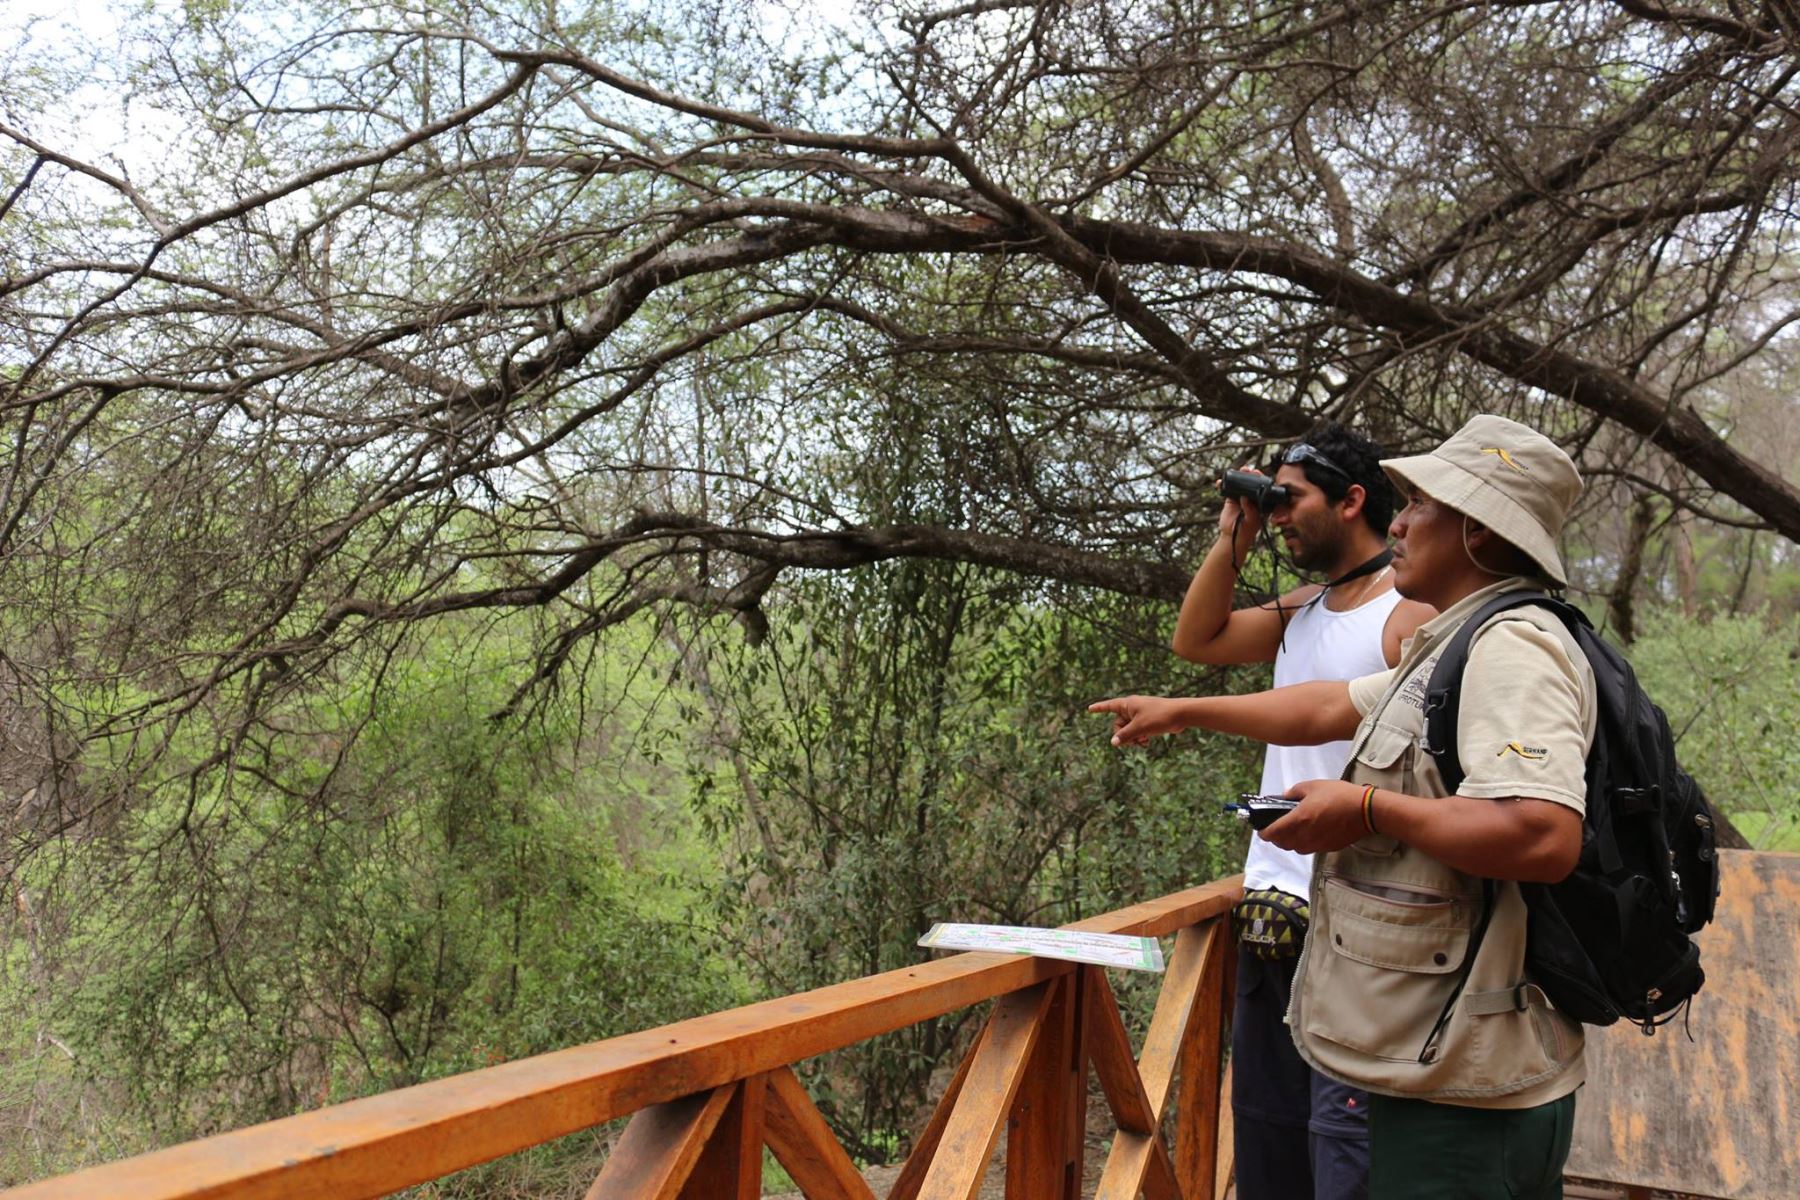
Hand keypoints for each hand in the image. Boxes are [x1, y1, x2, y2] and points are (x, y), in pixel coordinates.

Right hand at [1087, 695, 1185, 746]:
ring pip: (1129, 729)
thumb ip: (1125, 736)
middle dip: (1123, 735)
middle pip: (1119, 724)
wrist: (1181, 714)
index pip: (1109, 706)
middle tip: (1131, 742)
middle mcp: (1133, 708)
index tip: (1089, 709)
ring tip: (1141, 743)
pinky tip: (1146, 742)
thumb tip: (1113, 743)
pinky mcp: (1149, 720)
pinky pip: (1138, 730)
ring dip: (1132, 738)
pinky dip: (1140, 737)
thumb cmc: (1159, 717)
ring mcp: (1141, 714)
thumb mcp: (1139, 728)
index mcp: (1128, 704)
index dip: (1099, 708)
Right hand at [1217, 464, 1263, 554]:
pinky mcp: (1230, 501)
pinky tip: (1220, 482)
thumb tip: (1245, 497)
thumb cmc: (1246, 531)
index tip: (1257, 474)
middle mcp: (1251, 499)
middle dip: (1248, 475)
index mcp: (1261, 503)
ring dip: (1237, 477)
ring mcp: (1240, 499)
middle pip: (1251, 484)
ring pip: (1239, 485)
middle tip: (1247, 470)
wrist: (1232, 538)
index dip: (1260, 480)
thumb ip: (1250, 510)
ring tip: (1235, 470)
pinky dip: (1223, 485)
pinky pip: (1227, 490)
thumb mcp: (1251, 520)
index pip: (1262, 488)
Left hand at [1259, 778, 1373, 853]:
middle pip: (1282, 844)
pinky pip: (1309, 849)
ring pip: (1295, 849)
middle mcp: (1305, 836)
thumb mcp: (1314, 785)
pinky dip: (1304, 843)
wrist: (1366, 811)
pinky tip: (1309, 832)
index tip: (1262, 828)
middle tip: (1276, 828)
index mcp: (1298, 819)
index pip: (1273, 833)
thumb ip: (1295, 791)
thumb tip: (1285, 796)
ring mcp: (1317, 844)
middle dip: (1276, 837)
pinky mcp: (1327, 848)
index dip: (1264, 832)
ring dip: (1289, 842)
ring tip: (1292, 830)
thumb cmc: (1340, 795)